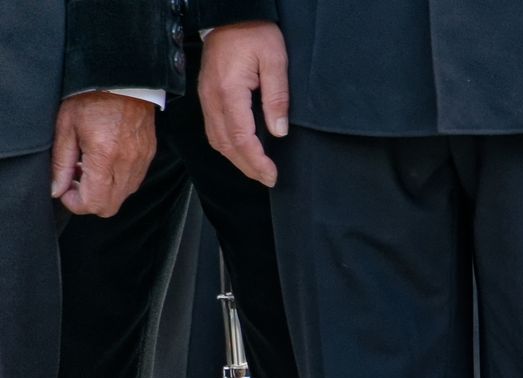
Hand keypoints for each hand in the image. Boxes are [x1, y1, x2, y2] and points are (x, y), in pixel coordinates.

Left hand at [50, 92, 155, 215]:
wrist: (123, 80)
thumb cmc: (92, 98)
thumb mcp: (66, 127)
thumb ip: (61, 162)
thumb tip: (57, 188)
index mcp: (104, 156)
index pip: (94, 202)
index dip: (76, 203)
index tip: (65, 190)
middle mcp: (127, 164)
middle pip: (110, 207)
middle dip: (89, 200)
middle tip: (76, 181)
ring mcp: (141, 162)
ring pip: (122, 197)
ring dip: (103, 190)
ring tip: (89, 168)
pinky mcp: (148, 157)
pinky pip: (133, 182)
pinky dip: (116, 181)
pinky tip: (104, 162)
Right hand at [201, 21, 289, 185]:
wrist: (229, 16)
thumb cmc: (254, 34)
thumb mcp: (275, 61)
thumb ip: (277, 97)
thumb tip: (278, 131)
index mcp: (229, 90)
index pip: (241, 137)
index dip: (256, 160)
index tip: (272, 174)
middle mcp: (212, 98)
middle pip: (225, 144)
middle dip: (247, 166)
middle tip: (268, 179)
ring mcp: (206, 97)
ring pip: (216, 139)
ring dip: (236, 159)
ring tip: (257, 170)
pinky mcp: (207, 96)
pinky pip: (213, 128)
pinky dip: (228, 145)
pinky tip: (242, 152)